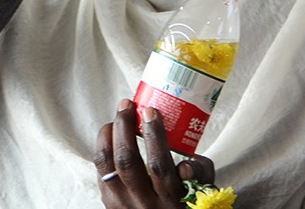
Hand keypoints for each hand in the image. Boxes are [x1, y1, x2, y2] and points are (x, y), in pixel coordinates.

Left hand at [95, 99, 214, 207]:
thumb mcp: (204, 191)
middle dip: (124, 127)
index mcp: (170, 201)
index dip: (153, 135)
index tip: (150, 111)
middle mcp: (144, 204)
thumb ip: (200, 172)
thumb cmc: (188, 204)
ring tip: (116, 118)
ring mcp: (123, 205)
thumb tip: (187, 160)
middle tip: (127, 105)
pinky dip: (104, 150)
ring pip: (106, 165)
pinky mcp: (109, 203)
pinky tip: (110, 136)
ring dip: (108, 135)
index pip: (158, 165)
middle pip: (127, 161)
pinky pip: (100, 172)